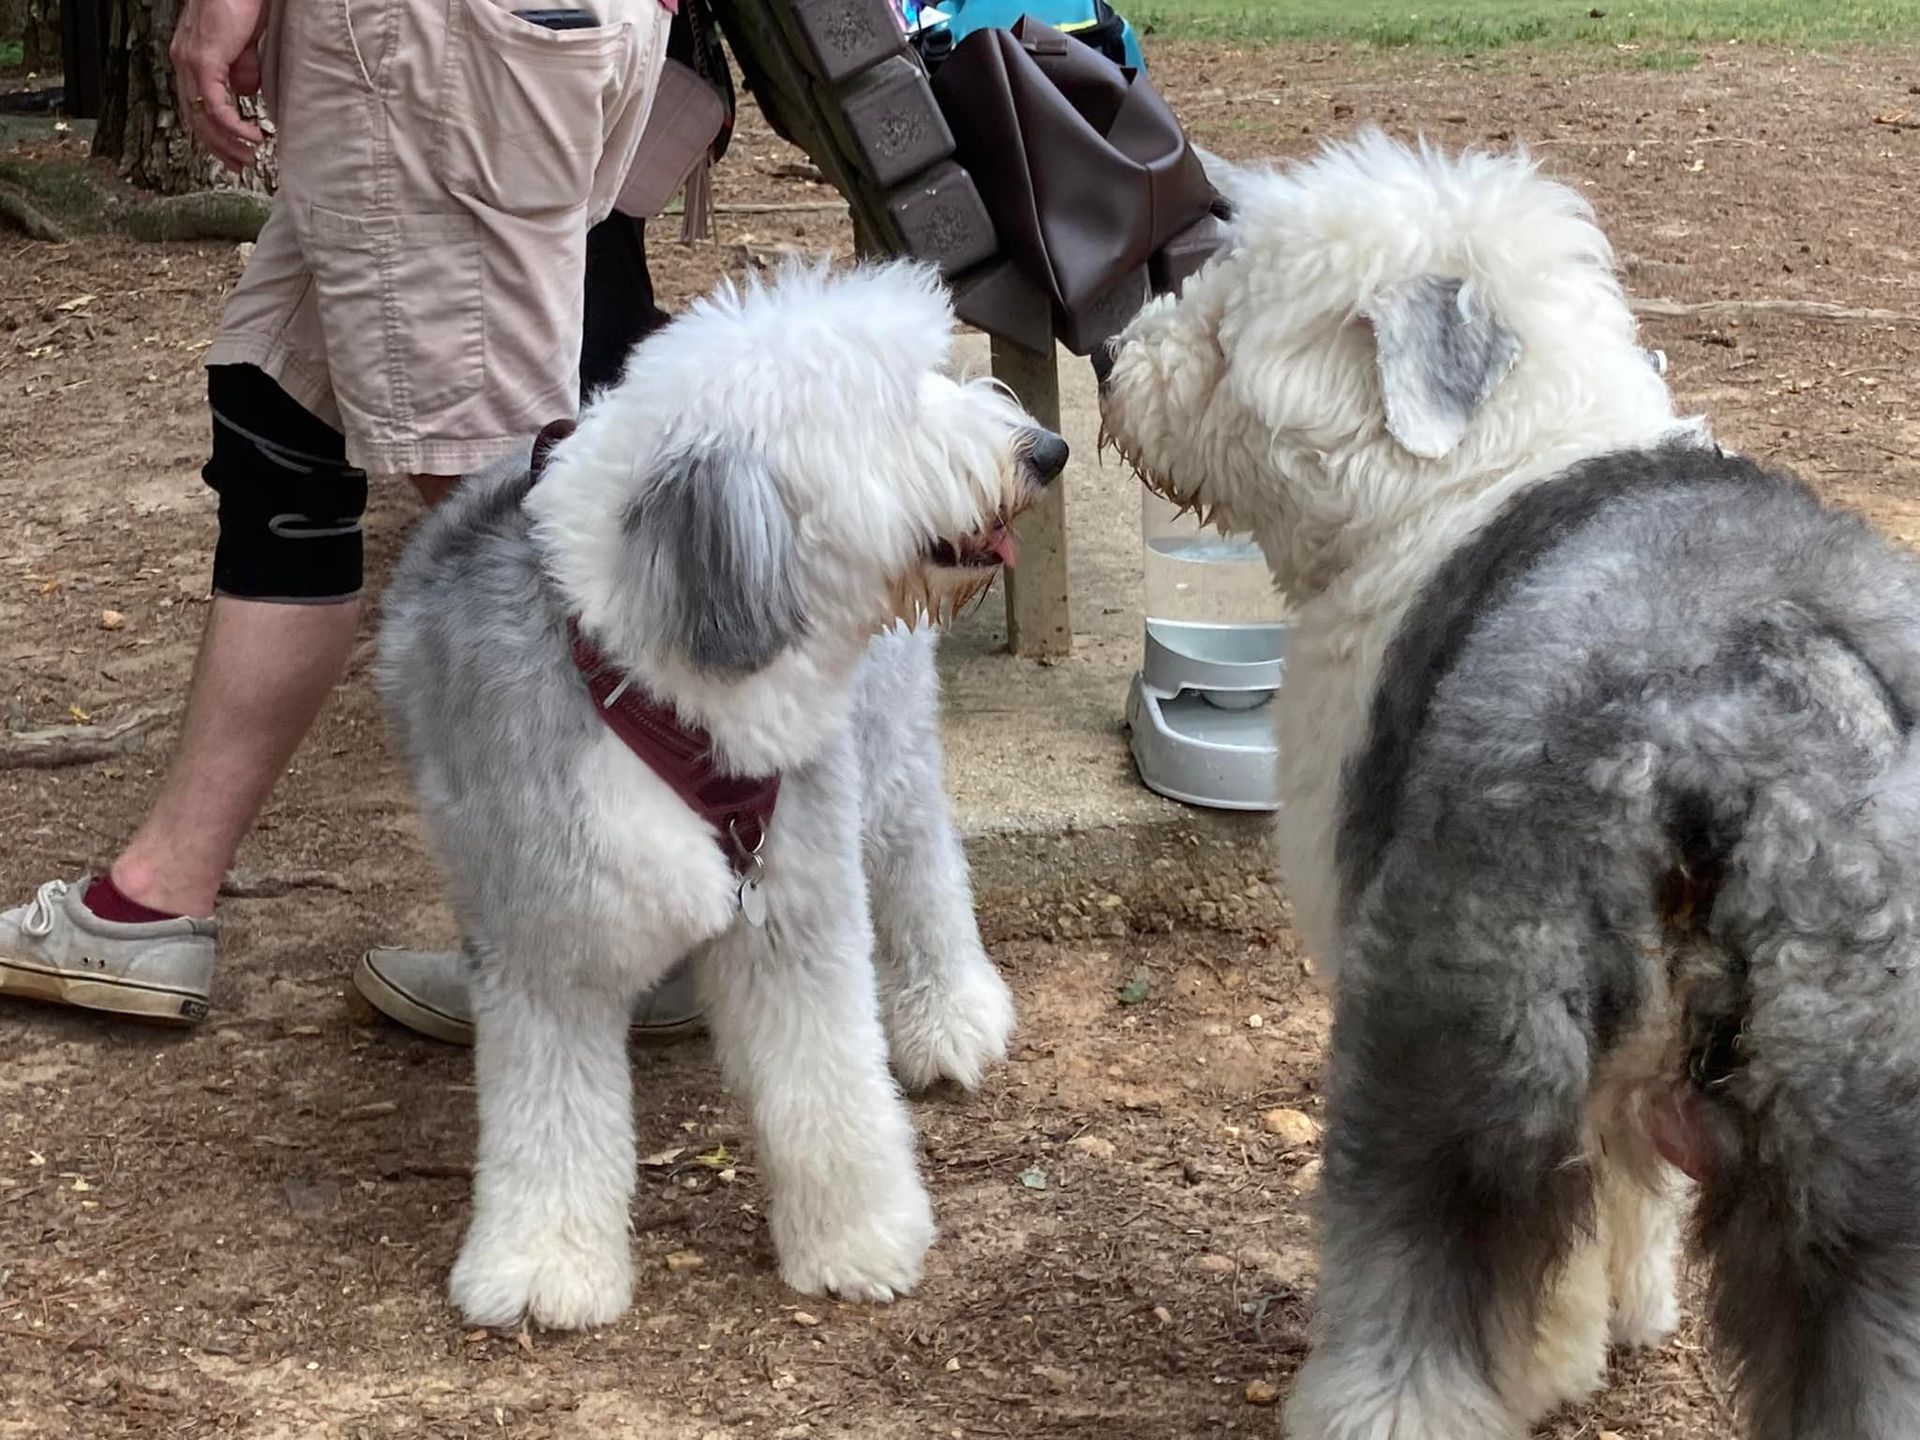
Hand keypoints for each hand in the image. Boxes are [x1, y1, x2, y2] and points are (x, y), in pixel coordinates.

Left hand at [169, 0, 268, 170]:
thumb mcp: (245, 42)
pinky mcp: (204, 60)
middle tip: (241, 165)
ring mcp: (190, 61)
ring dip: (227, 143)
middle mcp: (184, 61)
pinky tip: (252, 136)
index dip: (214, 135)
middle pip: (194, 118)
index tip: (235, 153)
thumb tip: (245, 93)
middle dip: (219, 148)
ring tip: (250, 156)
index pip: (195, 106)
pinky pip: (215, 105)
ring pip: (202, 116)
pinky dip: (234, 126)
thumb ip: (242, 68)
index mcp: (191, 58)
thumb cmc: (244, 2)